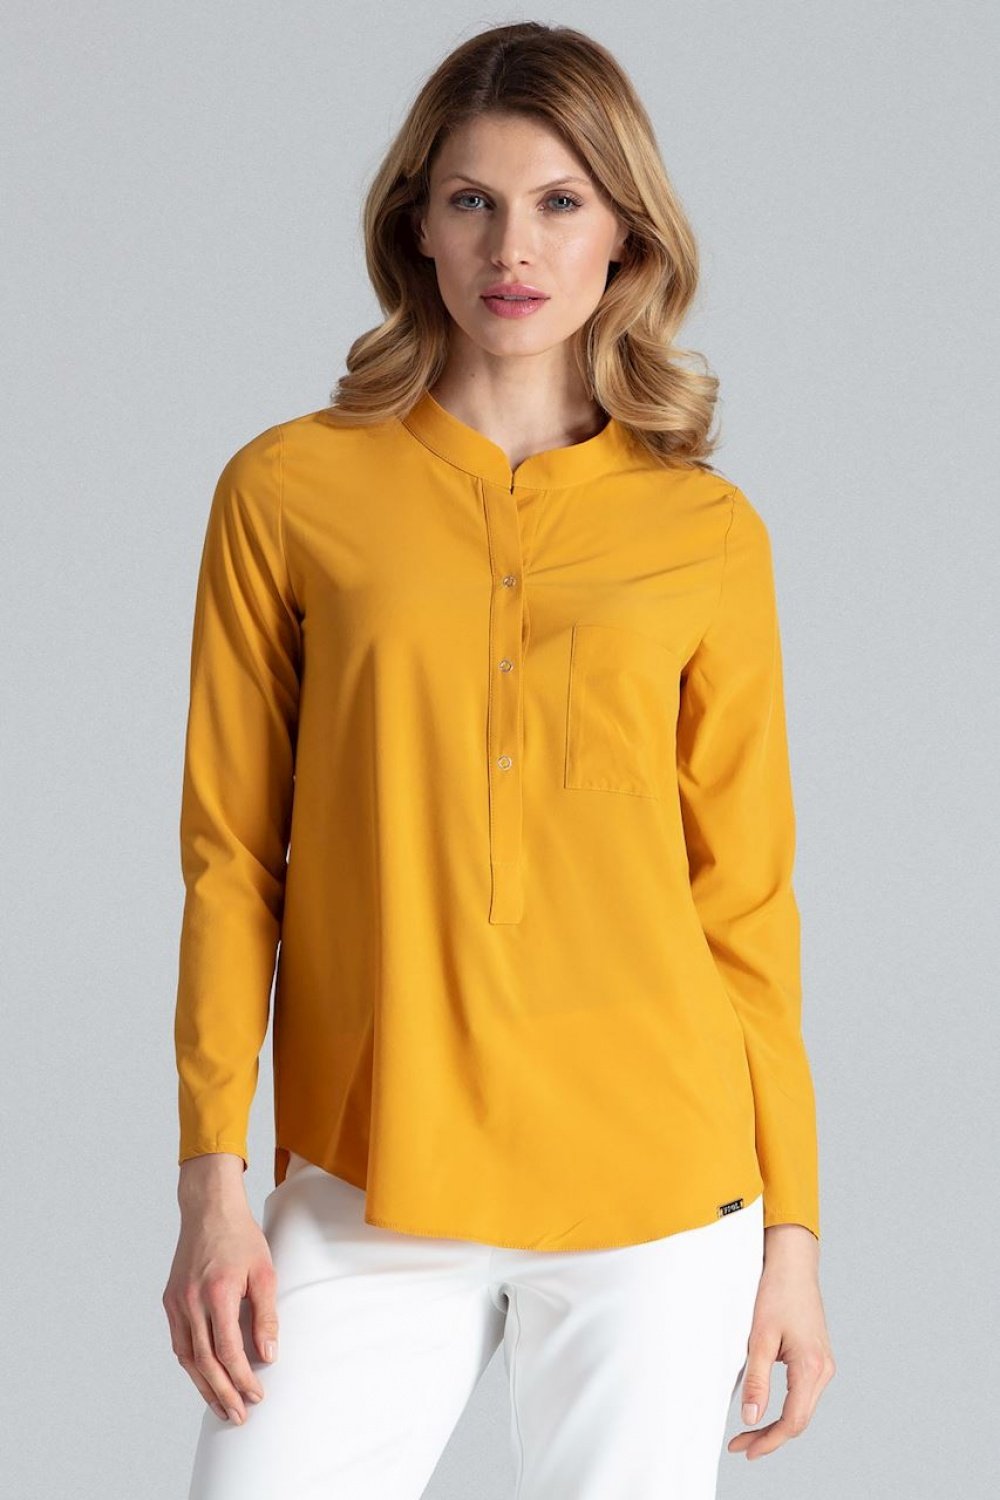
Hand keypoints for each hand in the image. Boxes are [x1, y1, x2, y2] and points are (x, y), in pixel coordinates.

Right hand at [162, 1154, 279, 1423]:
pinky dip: (191, 1365)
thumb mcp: (264, 1271)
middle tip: (239, 1416)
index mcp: (218, 1293)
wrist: (209, 1209)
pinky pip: (179, 1342)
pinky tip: (204, 1378)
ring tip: (222, 1407)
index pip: (228, 1350)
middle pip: (205, 1362)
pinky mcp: (170, 1301)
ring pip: (187, 1357)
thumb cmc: (241, 1237)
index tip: (257, 1394)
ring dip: (204, 1386)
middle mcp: (191, 1301)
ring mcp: (176, 1302)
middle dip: (222, 1393)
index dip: (242, 1378)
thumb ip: (266, 1315)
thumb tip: (268, 1355)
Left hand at [727, 1223, 835, 1461]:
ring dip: (777, 1424)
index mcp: (811, 1367)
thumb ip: (757, 1381)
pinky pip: (804, 1394)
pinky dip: (786, 1407)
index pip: (792, 1422)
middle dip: (770, 1436)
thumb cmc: (776, 1292)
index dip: (768, 1440)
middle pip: (800, 1421)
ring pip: (803, 1409)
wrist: (793, 1263)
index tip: (745, 1449)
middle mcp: (824, 1370)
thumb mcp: (760, 1338)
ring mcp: (824, 1364)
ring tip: (749, 1432)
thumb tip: (751, 1419)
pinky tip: (766, 1409)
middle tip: (740, 1445)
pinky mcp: (818, 1358)